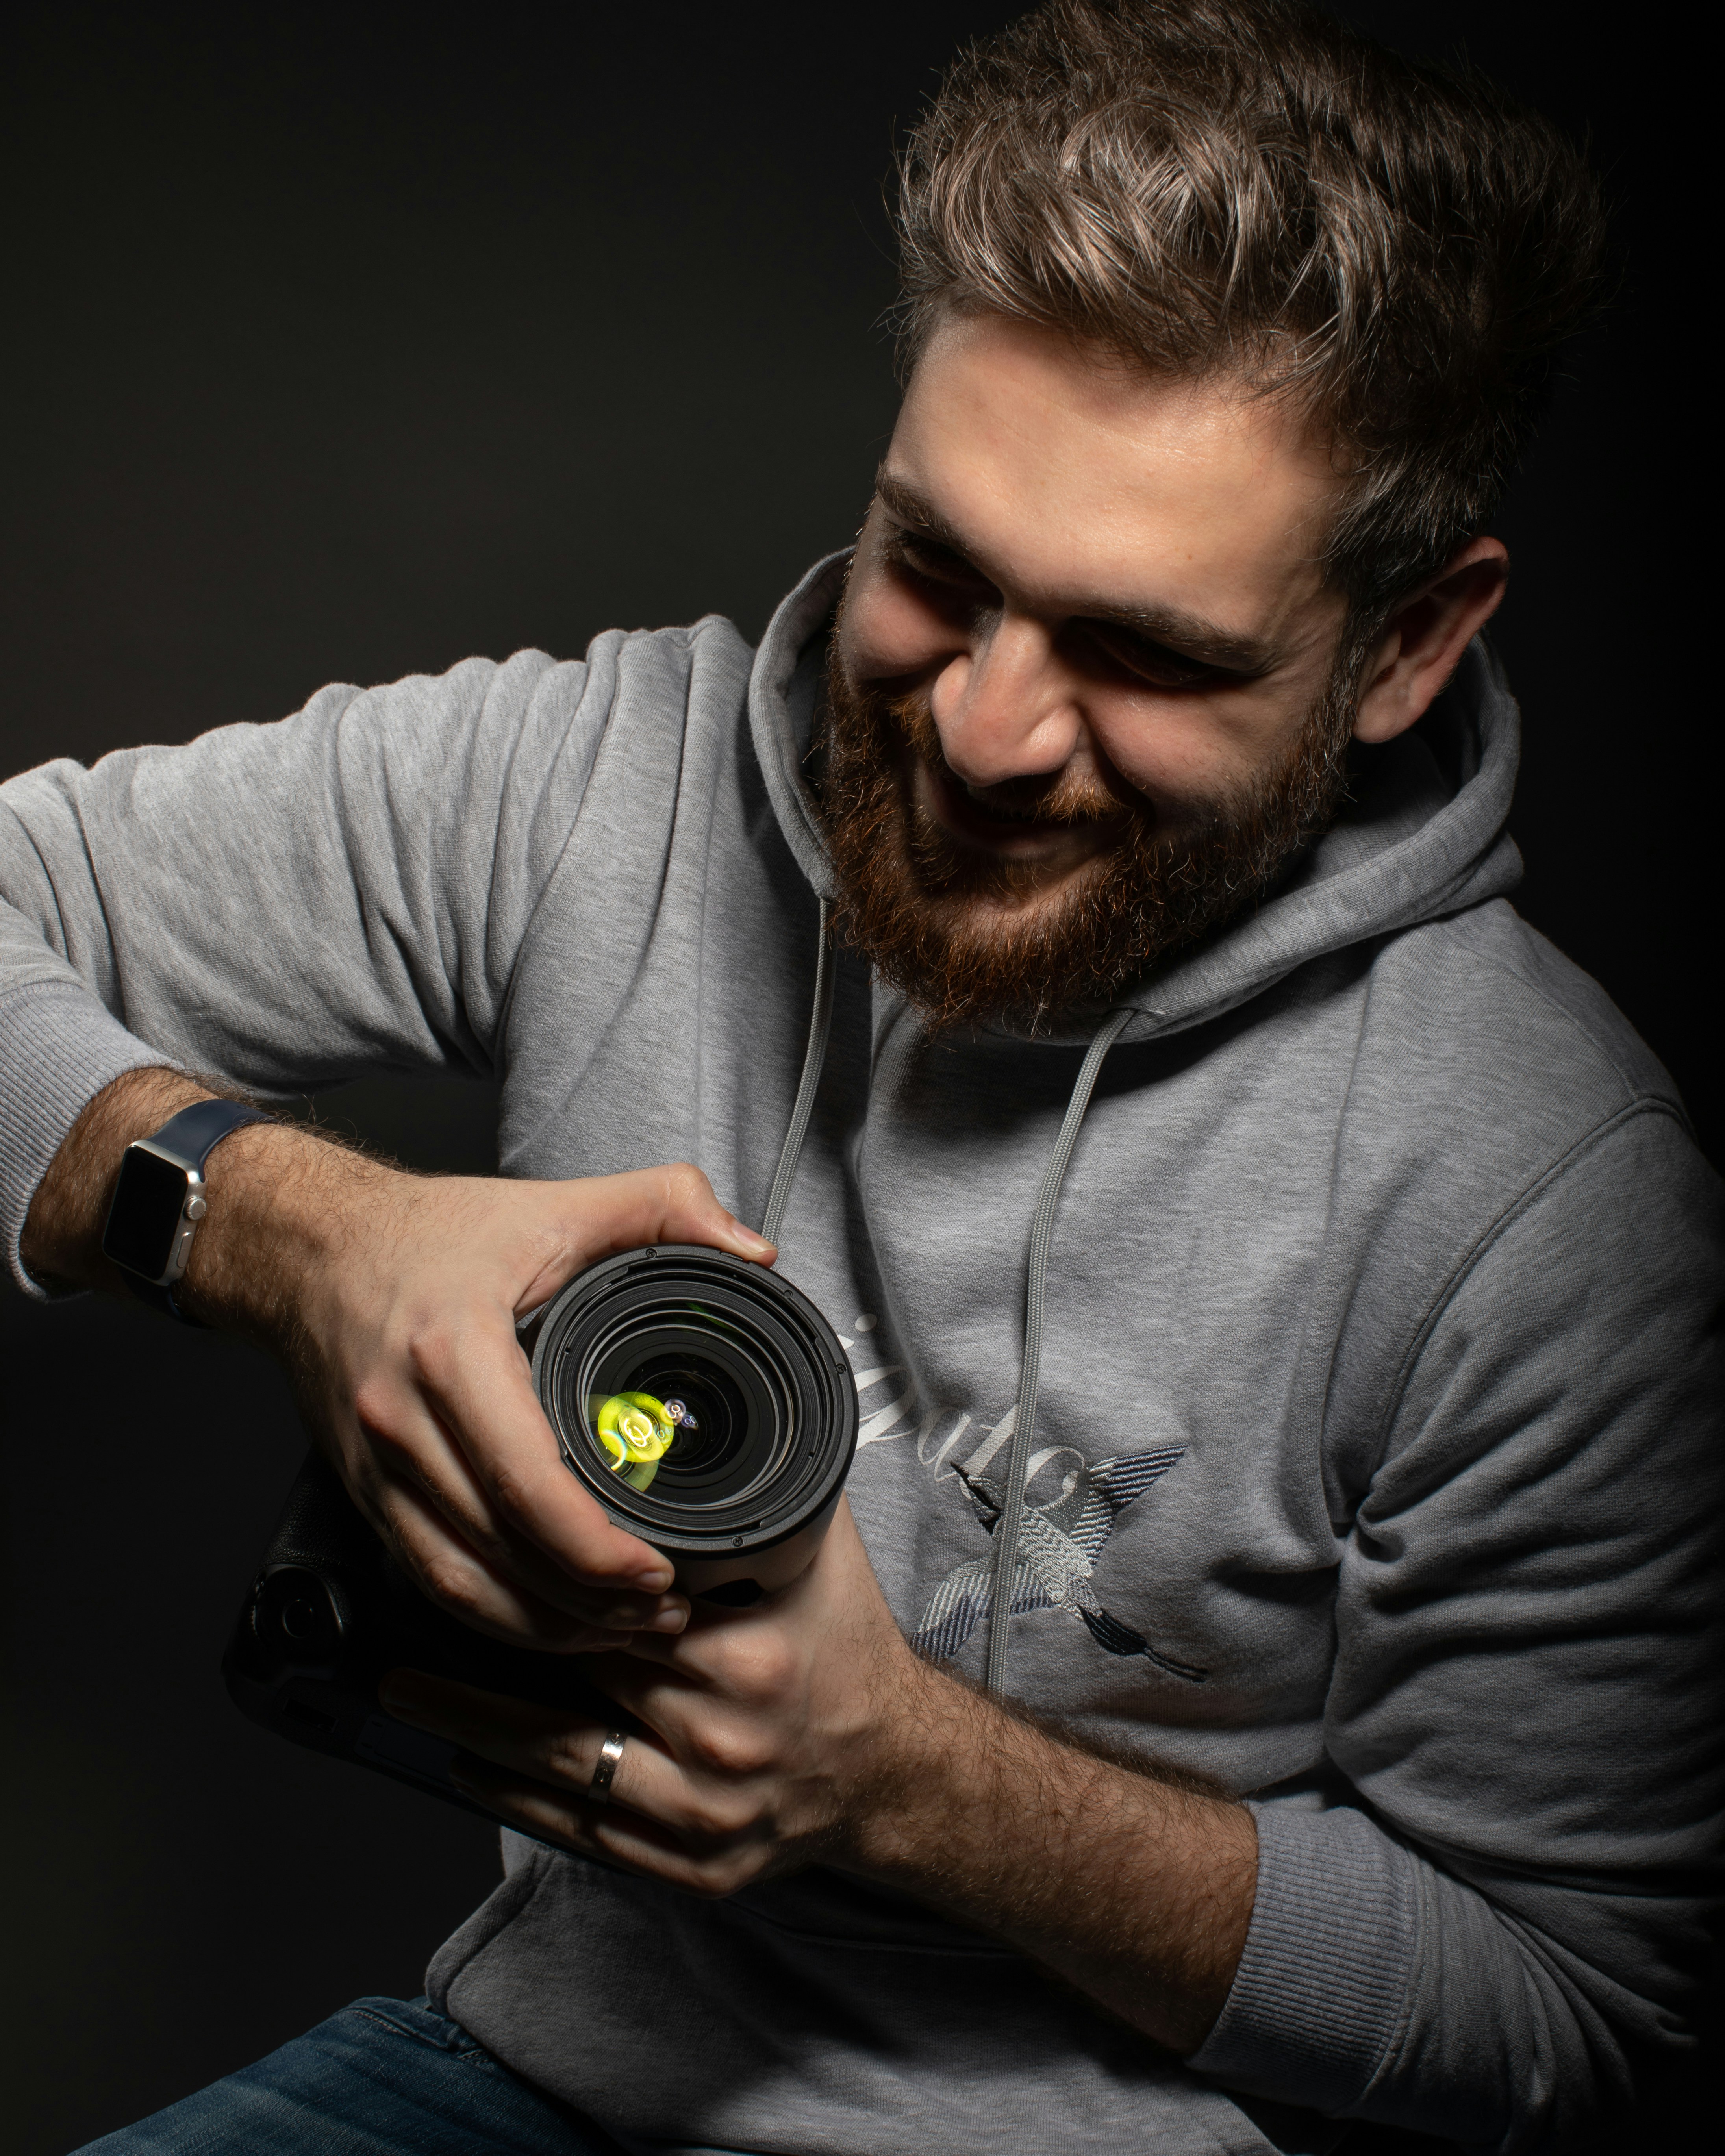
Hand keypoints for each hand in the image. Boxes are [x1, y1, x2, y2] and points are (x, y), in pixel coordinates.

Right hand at [232, 1151, 778, 1651]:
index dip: (596, 1549)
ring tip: (626, 1630)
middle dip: (589, 1603)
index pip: (527, 1481)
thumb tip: (751, 1249)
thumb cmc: (429, 1232)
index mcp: (453, 1355)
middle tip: (667, 1612)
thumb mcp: (557, 1203)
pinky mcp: (366, 1493)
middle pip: (500, 1551)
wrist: (309, 1248)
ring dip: (545, 1628)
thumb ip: (666, 1206)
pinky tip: (550, 1622)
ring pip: (461, 1584)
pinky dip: (493, 1616)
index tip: (659, 1572)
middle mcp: (404, 1422)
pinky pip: (430, 1578)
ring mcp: (377, 1468)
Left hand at [380, 1497, 915, 1891]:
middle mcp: (723, 1737)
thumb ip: (747, 1493)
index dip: (543, 1581)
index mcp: (746, 1654)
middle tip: (418, 1605)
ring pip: (562, 1763)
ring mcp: (705, 1811)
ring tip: (404, 1687)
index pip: (614, 1611)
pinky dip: (516, 1798)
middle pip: (577, 1679)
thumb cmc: (843, 1645)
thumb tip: (681, 1407)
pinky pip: (584, 1834)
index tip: (481, 1546)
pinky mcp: (692, 1867)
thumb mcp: (813, 1553)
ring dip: (471, 1722)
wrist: (892, 1765)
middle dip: (494, 1642)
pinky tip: (465, 1762)